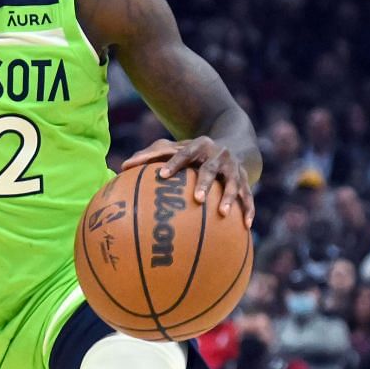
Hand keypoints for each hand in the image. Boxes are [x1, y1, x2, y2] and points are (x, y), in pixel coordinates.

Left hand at [120, 136, 255, 223]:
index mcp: (198, 147)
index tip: (162, 175)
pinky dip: (248, 210)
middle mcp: (218, 155)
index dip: (174, 163)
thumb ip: (150, 156)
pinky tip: (247, 226)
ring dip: (229, 197)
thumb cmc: (192, 152)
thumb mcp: (175, 149)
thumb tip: (121, 167)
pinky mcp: (245, 180)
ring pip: (233, 183)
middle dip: (204, 182)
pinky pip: (248, 196)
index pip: (185, 153)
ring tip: (223, 213)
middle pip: (211, 169)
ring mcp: (234, 168)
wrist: (234, 142)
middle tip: (196, 198)